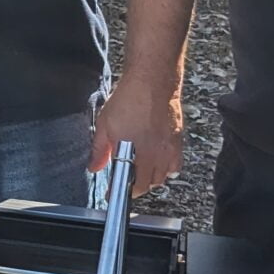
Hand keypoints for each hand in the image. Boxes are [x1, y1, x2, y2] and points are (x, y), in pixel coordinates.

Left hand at [90, 74, 183, 191]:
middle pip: (150, 183)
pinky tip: (158, 161)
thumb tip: (95, 167)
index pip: (134, 185)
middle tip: (126, 179)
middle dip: (137, 185)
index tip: (114, 193)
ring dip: (152, 177)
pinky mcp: (178, 138)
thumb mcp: (105, 124)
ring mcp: (170, 147)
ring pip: (164, 175)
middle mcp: (157, 153)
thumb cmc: (129, 99)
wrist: (152, 79)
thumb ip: (99, 150)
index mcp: (139, 153)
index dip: (123, 192)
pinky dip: (168, 167)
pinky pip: (175, 163)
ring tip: (140, 171)